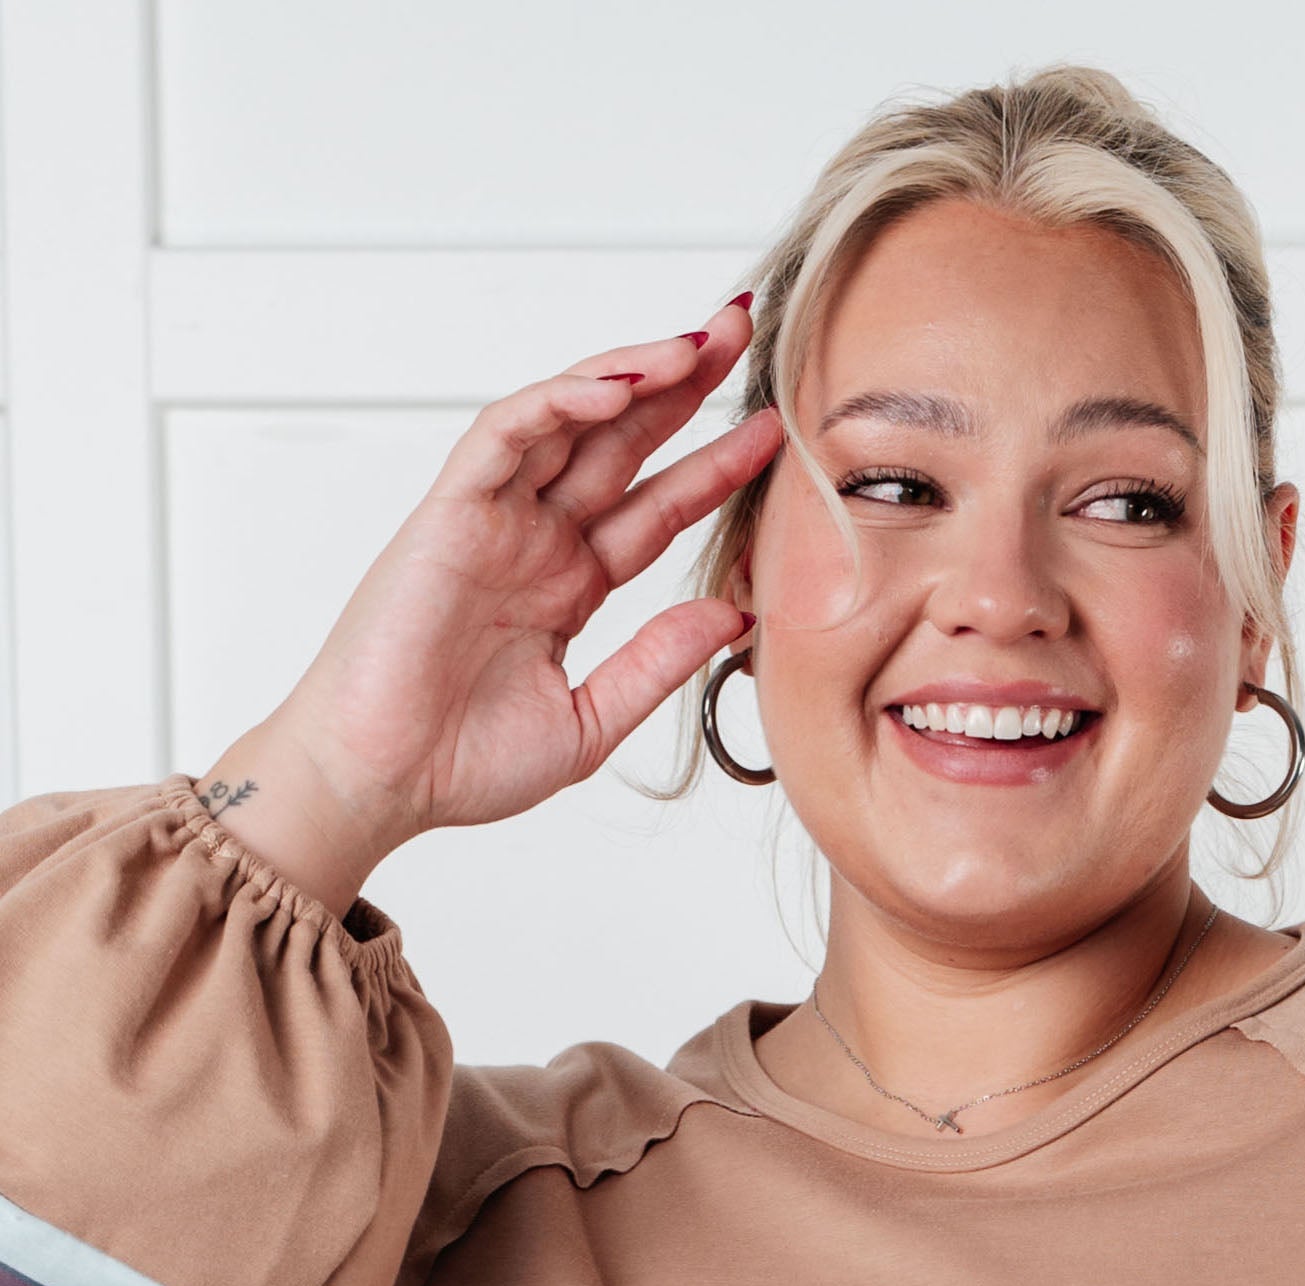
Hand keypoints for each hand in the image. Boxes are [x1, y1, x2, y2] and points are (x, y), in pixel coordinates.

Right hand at [193, 299, 781, 914]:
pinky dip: (559, 401)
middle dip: (681, 385)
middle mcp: (535, 539)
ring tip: (697, 342)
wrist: (381, 783)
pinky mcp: (449, 510)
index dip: (714, 466)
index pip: (656, 509)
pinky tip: (618, 385)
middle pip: (621, 441)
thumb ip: (657, 662)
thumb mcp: (592, 720)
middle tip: (741, 332)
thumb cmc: (462, 764)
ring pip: (569, 418)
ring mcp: (494, 519)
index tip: (773, 434)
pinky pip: (506, 434)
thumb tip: (735, 613)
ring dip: (632, 372)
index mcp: (570, 584)